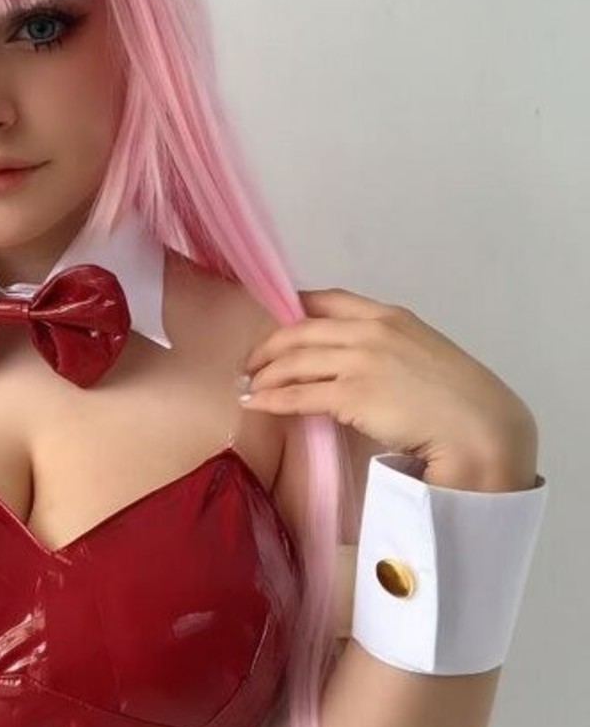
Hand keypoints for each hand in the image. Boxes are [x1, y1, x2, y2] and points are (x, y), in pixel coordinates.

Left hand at [240, 289, 538, 487]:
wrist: (478, 426)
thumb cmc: (460, 399)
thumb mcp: (425, 354)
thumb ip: (390, 350)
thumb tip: (359, 366)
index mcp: (391, 316)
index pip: (330, 300)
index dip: (295, 307)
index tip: (274, 319)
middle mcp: (371, 331)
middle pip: (302, 329)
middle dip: (270, 345)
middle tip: (251, 361)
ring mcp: (360, 361)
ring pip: (296, 360)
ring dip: (266, 372)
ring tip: (249, 384)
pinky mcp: (352, 395)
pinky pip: (299, 394)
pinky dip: (272, 398)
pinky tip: (257, 402)